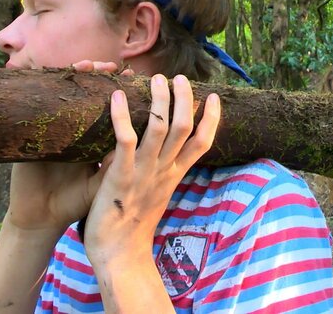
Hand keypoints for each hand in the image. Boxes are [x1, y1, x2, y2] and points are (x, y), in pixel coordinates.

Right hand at [2, 61, 137, 233]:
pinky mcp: (33, 131)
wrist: (40, 219)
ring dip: (83, 74)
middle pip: (91, 91)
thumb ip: (124, 164)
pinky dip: (50, 82)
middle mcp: (76, 128)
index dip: (125, 92)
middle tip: (119, 68)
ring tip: (94, 65)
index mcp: (94, 139)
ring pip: (69, 90)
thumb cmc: (75, 202)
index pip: (111, 106)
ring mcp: (55, 126)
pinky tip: (66, 74)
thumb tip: (149, 142)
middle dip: (104, 76)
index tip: (141, 81)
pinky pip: (41, 99)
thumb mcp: (106, 183)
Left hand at [83, 75, 220, 262]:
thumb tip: (163, 155)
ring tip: (157, 78)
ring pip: (160, 127)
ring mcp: (144, 172)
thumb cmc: (132, 227)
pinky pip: (126, 140)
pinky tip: (118, 96)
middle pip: (184, 127)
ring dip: (161, 99)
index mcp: (174, 175)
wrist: (119, 255)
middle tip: (181, 77)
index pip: (202, 143)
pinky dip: (123, 116)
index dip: (212, 119)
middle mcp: (163, 170)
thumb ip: (161, 173)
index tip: (214, 98)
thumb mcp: (156, 195)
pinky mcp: (120, 176)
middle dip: (186, 99)